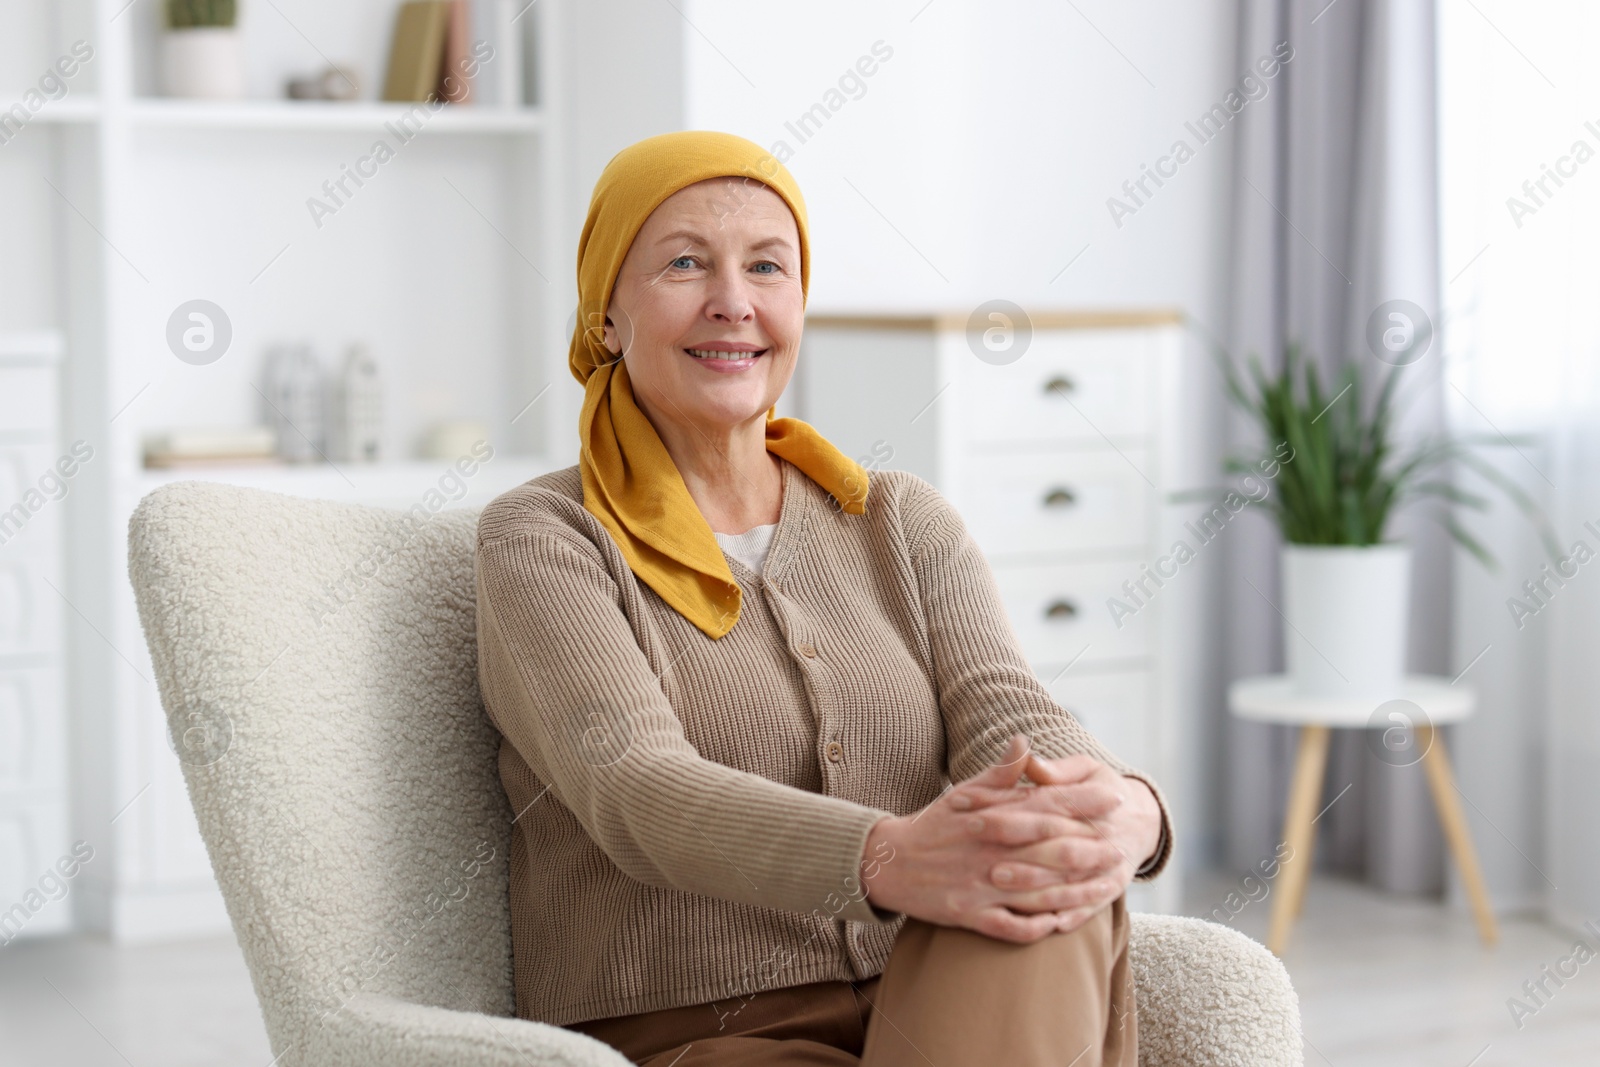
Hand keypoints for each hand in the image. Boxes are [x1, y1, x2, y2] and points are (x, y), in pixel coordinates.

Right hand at [859, 736, 1125, 944]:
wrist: (889, 863)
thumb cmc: (934, 825)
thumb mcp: (964, 792)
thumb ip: (999, 772)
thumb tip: (1024, 740)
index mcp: (991, 817)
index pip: (1045, 805)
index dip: (1083, 802)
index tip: (1114, 797)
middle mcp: (989, 850)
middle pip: (1049, 849)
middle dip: (1090, 848)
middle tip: (1122, 847)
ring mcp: (980, 885)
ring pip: (1037, 890)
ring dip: (1075, 890)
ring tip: (1107, 886)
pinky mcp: (969, 915)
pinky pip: (1010, 926)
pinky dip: (1036, 927)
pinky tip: (1062, 925)